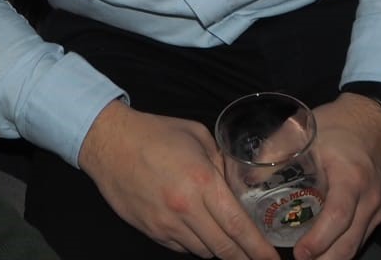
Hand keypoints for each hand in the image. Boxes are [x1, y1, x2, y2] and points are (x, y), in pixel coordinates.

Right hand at [78, 101, 277, 259]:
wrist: (107, 141)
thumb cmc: (153, 133)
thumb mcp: (197, 136)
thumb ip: (221, 163)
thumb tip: (238, 183)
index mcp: (201, 181)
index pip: (238, 226)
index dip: (259, 248)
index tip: (273, 259)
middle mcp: (185, 208)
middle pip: (224, 248)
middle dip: (245, 258)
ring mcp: (165, 223)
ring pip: (203, 252)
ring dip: (218, 249)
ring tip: (225, 240)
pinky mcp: (150, 230)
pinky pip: (181, 248)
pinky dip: (194, 244)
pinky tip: (197, 231)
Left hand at [288, 94, 380, 259]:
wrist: (373, 119)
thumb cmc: (337, 124)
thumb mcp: (303, 132)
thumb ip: (275, 153)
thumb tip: (247, 179)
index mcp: (350, 178)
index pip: (337, 217)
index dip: (319, 240)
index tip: (299, 254)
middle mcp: (368, 198)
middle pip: (349, 242)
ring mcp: (376, 207)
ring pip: (356, 245)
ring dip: (332, 258)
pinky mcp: (376, 211)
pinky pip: (359, 237)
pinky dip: (341, 249)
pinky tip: (322, 252)